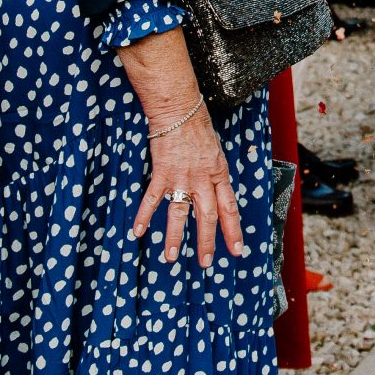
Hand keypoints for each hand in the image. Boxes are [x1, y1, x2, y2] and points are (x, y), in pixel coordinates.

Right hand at [130, 104, 245, 267]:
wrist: (180, 110)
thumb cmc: (198, 128)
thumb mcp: (216, 152)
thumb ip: (214, 175)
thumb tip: (216, 193)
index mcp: (218, 174)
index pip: (229, 207)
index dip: (233, 230)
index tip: (237, 250)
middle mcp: (202, 179)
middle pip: (207, 216)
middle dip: (207, 242)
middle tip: (206, 263)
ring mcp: (181, 177)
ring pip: (180, 213)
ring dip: (175, 237)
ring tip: (171, 258)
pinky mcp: (162, 173)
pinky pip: (152, 199)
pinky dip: (144, 216)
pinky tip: (138, 232)